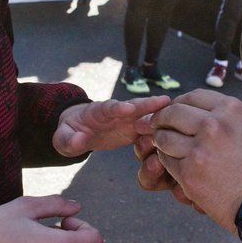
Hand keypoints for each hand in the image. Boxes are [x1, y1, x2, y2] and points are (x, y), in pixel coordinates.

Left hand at [53, 96, 171, 156]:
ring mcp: (128, 120)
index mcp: (98, 112)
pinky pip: (150, 130)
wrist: (80, 130)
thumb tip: (79, 140)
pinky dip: (161, 130)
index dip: (118, 107)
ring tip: (178, 114)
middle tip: (164, 101)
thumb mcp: (63, 139)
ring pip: (146, 116)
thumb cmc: (70, 132)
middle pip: (134, 106)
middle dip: (147, 104)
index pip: (108, 107)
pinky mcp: (135, 130)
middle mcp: (117, 112)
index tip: (128, 108)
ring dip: (160, 115)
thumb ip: (69, 140)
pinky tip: (177, 130)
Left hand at [134, 90, 241, 231]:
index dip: (179, 103)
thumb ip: (223, 117)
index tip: (175, 111)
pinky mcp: (189, 173)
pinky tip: (175, 164)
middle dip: (162, 119)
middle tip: (159, 126)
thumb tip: (194, 112)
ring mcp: (199, 149)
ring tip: (166, 146)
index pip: (192, 96)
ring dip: (161, 141)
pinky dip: (166, 162)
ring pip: (163, 137)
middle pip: (172, 112)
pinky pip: (165, 160)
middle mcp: (213, 125)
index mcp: (230, 109)